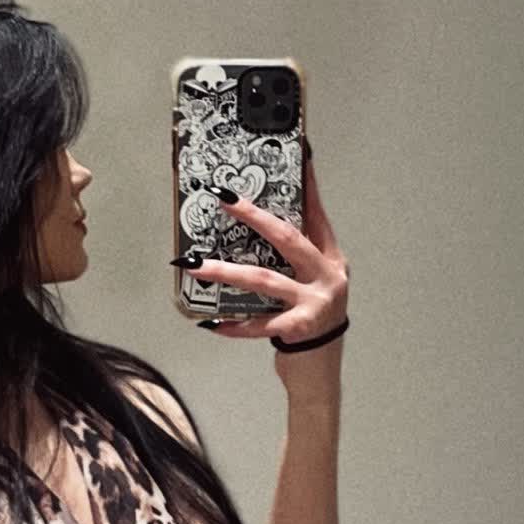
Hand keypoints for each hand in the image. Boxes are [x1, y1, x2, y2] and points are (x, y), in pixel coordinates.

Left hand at [186, 155, 349, 401]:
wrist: (321, 369)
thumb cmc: (311, 320)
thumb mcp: (312, 283)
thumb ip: (294, 258)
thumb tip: (257, 227)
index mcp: (330, 258)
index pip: (316, 213)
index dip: (306, 184)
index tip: (297, 154)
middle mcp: (327, 275)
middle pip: (286, 237)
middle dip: (252, 215)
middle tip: (222, 198)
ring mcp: (315, 302)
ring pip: (263, 279)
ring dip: (224, 271)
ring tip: (193, 264)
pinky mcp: (299, 328)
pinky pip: (259, 323)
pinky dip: (232, 323)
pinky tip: (210, 323)